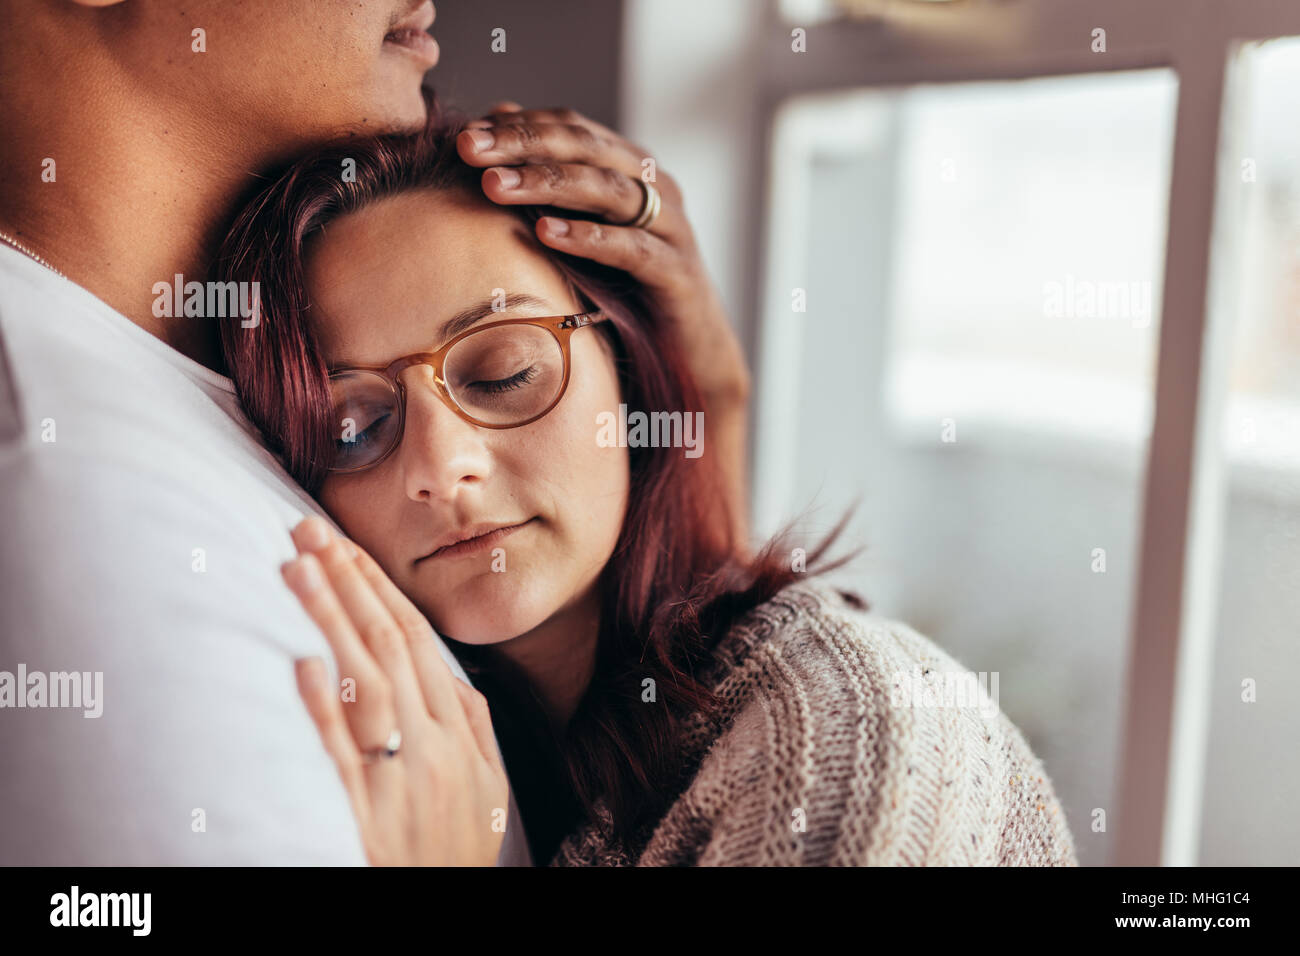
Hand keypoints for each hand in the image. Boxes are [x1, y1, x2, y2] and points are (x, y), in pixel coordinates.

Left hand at [281, 516, 507, 865]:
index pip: (413, 639)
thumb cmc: (456, 847)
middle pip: (385, 645)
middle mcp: (430, 744)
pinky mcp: (362, 815)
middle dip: (346, 581)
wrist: (440, 912)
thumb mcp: (488, 785)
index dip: (377, 587)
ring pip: (364, 682)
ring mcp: (396, 778)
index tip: (344, 544)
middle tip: (307, 531)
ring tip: (294, 568)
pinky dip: (325, 707)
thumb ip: (474, 723)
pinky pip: (342, 754)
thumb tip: (449, 672)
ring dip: (328, 619)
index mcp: (459, 731)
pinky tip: (303, 663)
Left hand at [457, 102, 750, 403]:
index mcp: (631, 169)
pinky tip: (545, 233)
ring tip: (495, 187)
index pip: (570, 128)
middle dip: (522, 144)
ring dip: (546, 184)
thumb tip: (497, 135)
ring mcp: (672, 228)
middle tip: (467, 149)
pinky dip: (588, 236)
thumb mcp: (585, 235)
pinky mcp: (678, 273)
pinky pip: (631, 248)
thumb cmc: (630, 291)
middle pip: (585, 147)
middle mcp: (656, 187)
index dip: (517, 126)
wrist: (693, 354)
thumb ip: (550, 191)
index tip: (463, 134)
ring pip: (607, 189)